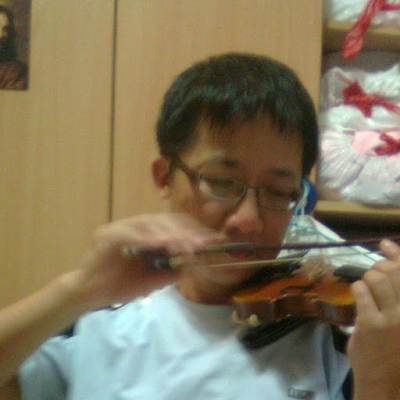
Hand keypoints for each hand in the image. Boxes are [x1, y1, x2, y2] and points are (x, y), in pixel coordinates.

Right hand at [62, 213, 224, 308]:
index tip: (209, 240)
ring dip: (169, 234)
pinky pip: (130, 233)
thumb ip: (170, 271)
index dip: (190, 230)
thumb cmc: (119, 286)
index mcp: (145, 234)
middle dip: (184, 232)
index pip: (171, 225)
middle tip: (200, 243)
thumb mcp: (152, 280)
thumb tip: (192, 266)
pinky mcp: (107, 235)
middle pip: (163, 221)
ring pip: (149, 223)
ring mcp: (119, 228)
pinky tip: (162, 244)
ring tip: (186, 245)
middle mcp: (133, 226)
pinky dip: (147, 238)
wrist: (89, 295)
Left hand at [347, 239, 399, 398]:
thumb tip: (386, 243)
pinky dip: (357, 290)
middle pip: (393, 271)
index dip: (395, 254)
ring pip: (375, 278)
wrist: (387, 379)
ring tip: (368, 293)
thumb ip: (397, 280)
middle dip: (379, 268)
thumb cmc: (396, 342)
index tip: (385, 246)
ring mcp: (394, 318)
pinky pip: (360, 291)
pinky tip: (361, 300)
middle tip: (374, 279)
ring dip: (367, 280)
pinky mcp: (372, 323)